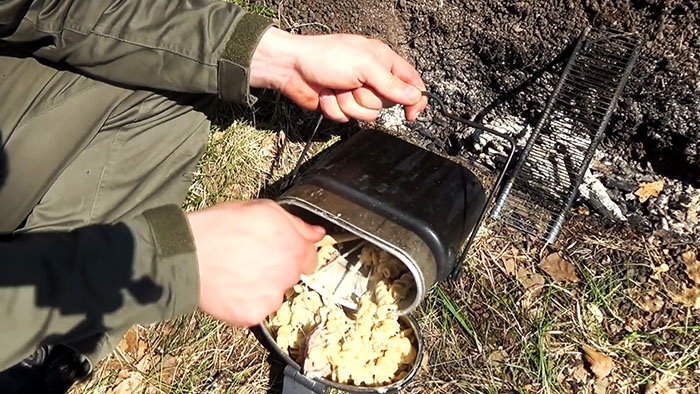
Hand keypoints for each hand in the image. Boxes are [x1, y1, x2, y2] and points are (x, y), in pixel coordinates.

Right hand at [186, 199, 324, 326]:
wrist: (186, 254)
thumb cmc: (220, 227)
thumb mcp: (262, 210)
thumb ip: (296, 223)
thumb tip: (317, 233)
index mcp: (294, 248)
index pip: (310, 258)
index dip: (294, 253)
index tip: (279, 251)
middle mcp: (288, 274)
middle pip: (292, 276)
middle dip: (277, 269)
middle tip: (251, 259)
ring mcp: (271, 298)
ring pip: (274, 294)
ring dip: (263, 287)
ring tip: (237, 272)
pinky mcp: (253, 315)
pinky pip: (256, 310)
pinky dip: (246, 302)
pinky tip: (231, 287)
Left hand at [250, 28, 427, 121]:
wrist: (292, 68)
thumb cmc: (326, 56)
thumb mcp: (365, 65)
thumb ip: (392, 83)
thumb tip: (415, 96)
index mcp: (383, 61)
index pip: (411, 83)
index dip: (414, 100)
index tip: (411, 114)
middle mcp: (372, 78)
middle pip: (386, 104)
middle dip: (367, 98)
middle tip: (353, 84)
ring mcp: (356, 93)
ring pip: (366, 115)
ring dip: (348, 103)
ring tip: (337, 88)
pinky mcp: (341, 105)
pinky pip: (346, 118)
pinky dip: (334, 108)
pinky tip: (327, 94)